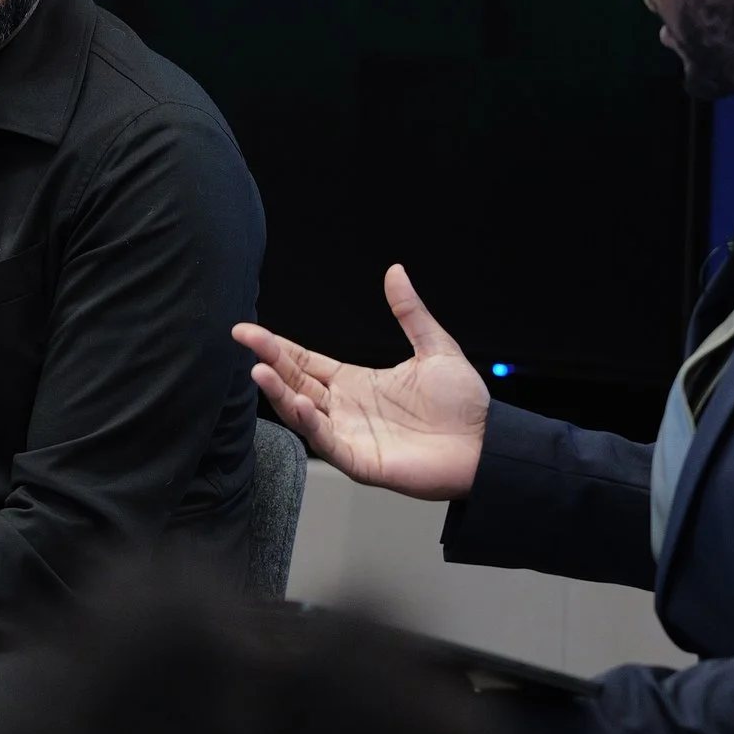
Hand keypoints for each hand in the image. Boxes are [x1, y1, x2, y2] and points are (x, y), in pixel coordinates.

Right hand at [235, 264, 492, 499]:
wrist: (488, 443)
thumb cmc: (464, 404)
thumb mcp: (435, 347)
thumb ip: (410, 312)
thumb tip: (396, 272)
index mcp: (356, 382)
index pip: (306, 362)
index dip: (278, 346)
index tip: (250, 331)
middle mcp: (346, 409)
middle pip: (296, 382)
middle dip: (269, 360)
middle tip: (245, 338)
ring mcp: (350, 435)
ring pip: (303, 412)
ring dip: (280, 393)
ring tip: (259, 371)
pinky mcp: (361, 461)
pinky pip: (328, 442)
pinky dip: (312, 425)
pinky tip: (302, 404)